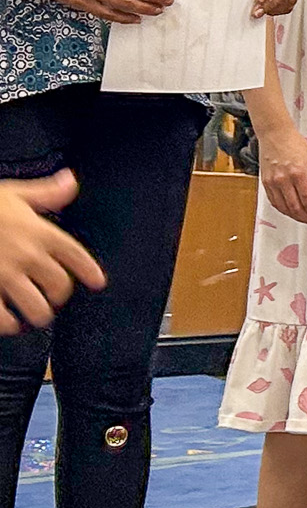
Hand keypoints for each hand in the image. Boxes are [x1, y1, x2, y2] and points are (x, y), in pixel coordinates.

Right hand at [0, 172, 104, 334]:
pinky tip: (8, 323)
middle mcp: (26, 255)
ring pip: (37, 309)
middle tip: (52, 297)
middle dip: (58, 295)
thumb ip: (44, 193)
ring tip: (34, 314)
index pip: (75, 255)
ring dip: (38, 314)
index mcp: (38, 231)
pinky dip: (8, 325)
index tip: (97, 282)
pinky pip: (3, 319)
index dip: (89, 270)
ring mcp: (4, 275)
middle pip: (60, 286)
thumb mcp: (11, 193)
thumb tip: (70, 182)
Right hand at [258, 123, 306, 227]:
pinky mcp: (265, 183)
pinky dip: (284, 210)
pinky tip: (292, 212)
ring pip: (284, 208)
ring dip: (296, 217)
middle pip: (295, 208)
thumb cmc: (295, 143)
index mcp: (298, 173)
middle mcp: (283, 180)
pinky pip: (274, 202)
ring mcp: (272, 182)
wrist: (275, 133)